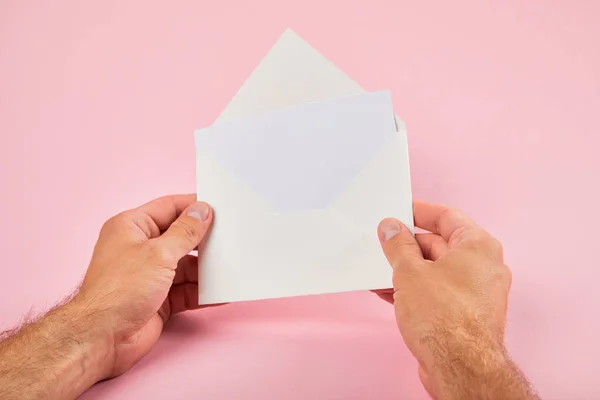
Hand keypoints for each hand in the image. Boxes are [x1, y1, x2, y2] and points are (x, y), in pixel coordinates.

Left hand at [75, 194, 213, 377]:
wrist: (103, 338)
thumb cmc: (120, 290)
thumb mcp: (159, 253)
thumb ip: (185, 232)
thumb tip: (202, 211)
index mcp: (132, 227)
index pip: (168, 207)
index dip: (193, 207)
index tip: (219, 207)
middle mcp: (140, 248)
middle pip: (180, 237)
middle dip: (204, 240)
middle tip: (231, 236)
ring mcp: (150, 275)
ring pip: (186, 266)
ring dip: (206, 269)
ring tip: (231, 266)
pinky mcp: (159, 299)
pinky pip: (186, 290)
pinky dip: (202, 292)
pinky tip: (220, 292)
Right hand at [377, 201, 536, 399]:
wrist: (459, 368)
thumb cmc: (445, 318)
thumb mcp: (410, 272)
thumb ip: (398, 245)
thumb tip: (391, 228)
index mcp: (477, 246)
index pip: (447, 216)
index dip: (419, 211)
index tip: (399, 210)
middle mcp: (482, 266)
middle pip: (440, 244)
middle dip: (407, 244)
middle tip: (382, 241)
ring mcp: (476, 292)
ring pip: (436, 270)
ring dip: (407, 268)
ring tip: (378, 267)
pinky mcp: (466, 314)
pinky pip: (437, 291)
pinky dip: (414, 288)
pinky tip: (387, 291)